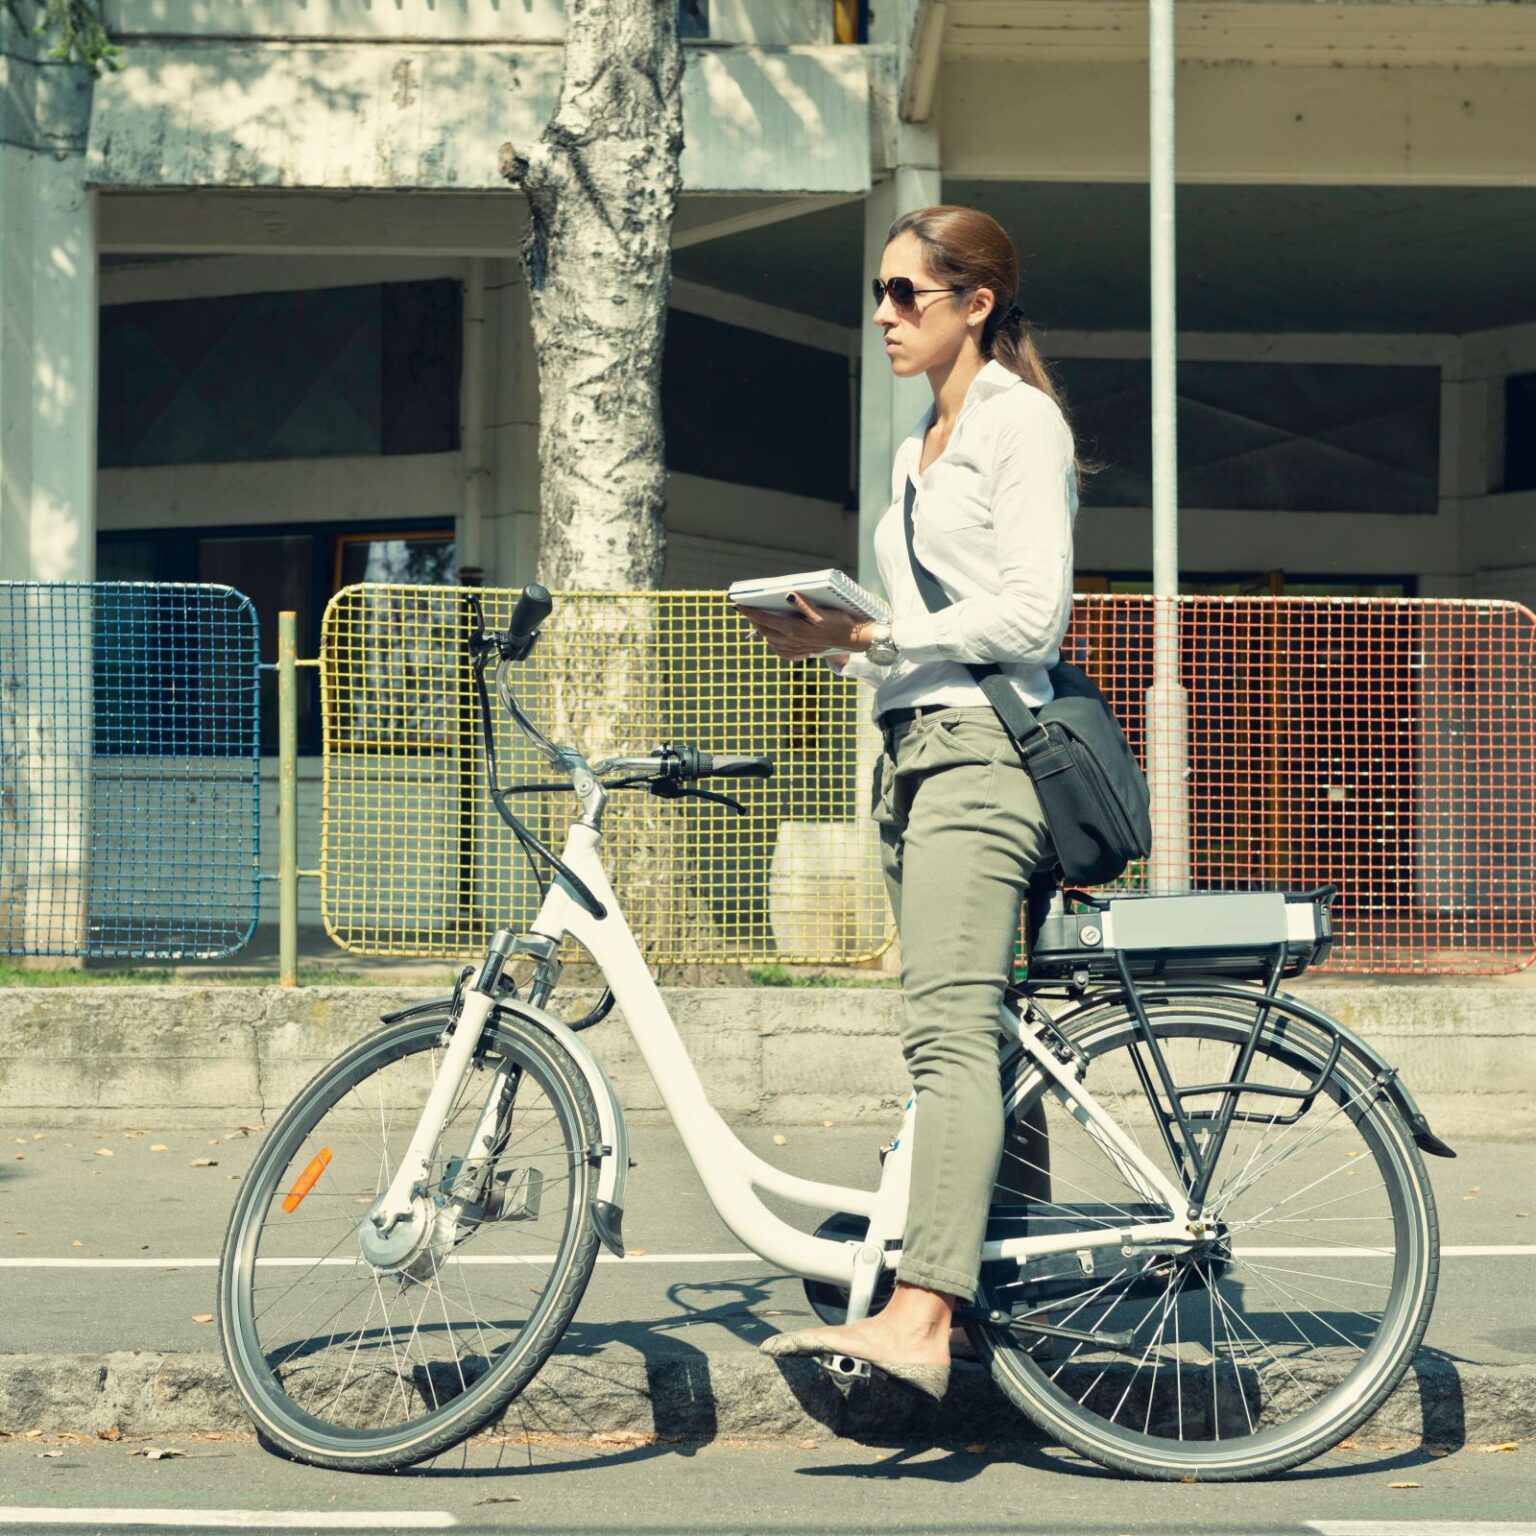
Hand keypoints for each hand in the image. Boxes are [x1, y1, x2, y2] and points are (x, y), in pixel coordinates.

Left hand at [737, 593, 861, 661]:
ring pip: (773, 642)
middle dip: (754, 621)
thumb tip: (788, 595)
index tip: (739, 606)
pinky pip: (784, 652)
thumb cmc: (840, 623)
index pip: (766, 620)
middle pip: (766, 631)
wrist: (854, 640)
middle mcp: (793, 641)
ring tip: (758, 623)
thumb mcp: (823, 612)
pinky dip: (776, 646)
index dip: (751, 613)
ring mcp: (799, 648)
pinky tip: (776, 641)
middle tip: (746, 611)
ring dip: (764, 632)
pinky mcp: (806, 652)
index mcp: (794, 630)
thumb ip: (804, 604)